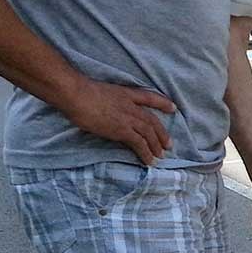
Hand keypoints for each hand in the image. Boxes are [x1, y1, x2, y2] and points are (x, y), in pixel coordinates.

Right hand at [61, 79, 176, 164]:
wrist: (77, 95)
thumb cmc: (82, 92)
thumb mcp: (102, 91)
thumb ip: (110, 101)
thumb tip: (107, 109)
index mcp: (127, 94)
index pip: (150, 97)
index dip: (163, 103)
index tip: (173, 108)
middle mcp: (131, 105)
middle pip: (152, 120)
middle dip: (162, 133)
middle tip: (168, 144)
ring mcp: (128, 118)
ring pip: (149, 132)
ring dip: (156, 145)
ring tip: (161, 156)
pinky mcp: (122, 130)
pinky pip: (139, 143)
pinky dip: (146, 152)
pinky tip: (149, 160)